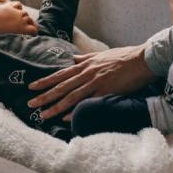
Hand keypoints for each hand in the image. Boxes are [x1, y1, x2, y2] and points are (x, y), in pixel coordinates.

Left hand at [26, 44, 155, 120]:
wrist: (142, 58)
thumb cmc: (124, 56)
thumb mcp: (101, 55)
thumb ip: (86, 58)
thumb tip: (74, 59)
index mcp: (85, 65)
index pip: (60, 74)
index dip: (45, 81)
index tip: (32, 87)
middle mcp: (87, 73)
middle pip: (61, 87)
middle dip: (44, 96)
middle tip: (30, 104)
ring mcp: (96, 83)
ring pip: (71, 96)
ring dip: (55, 106)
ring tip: (43, 115)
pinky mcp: (106, 91)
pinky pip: (88, 103)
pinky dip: (76, 110)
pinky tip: (66, 118)